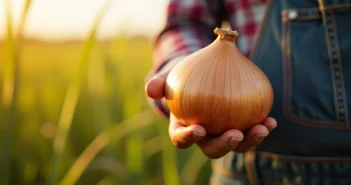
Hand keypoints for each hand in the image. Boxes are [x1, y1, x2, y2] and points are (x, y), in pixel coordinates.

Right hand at [145, 61, 276, 158]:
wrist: (203, 73)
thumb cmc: (184, 76)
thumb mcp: (171, 76)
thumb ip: (161, 82)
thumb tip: (150, 90)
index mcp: (183, 127)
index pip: (182, 139)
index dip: (188, 138)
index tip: (198, 129)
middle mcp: (204, 135)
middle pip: (212, 148)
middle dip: (224, 145)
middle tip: (235, 134)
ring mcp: (223, 132)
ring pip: (235, 143)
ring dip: (249, 139)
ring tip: (262, 128)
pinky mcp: (240, 125)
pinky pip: (251, 130)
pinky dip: (261, 127)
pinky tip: (271, 121)